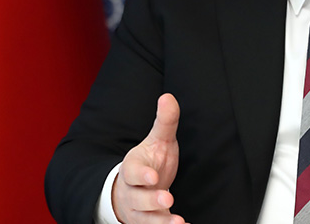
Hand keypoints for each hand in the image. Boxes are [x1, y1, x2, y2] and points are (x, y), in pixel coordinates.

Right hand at [112, 94, 185, 223]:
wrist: (135, 187)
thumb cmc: (149, 161)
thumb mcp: (157, 140)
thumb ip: (165, 121)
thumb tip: (168, 97)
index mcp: (132, 168)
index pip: (132, 172)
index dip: (141, 175)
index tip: (153, 177)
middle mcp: (132, 191)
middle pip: (138, 198)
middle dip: (151, 200)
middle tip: (168, 199)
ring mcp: (138, 210)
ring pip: (145, 219)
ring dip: (160, 222)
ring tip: (177, 221)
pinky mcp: (147, 222)